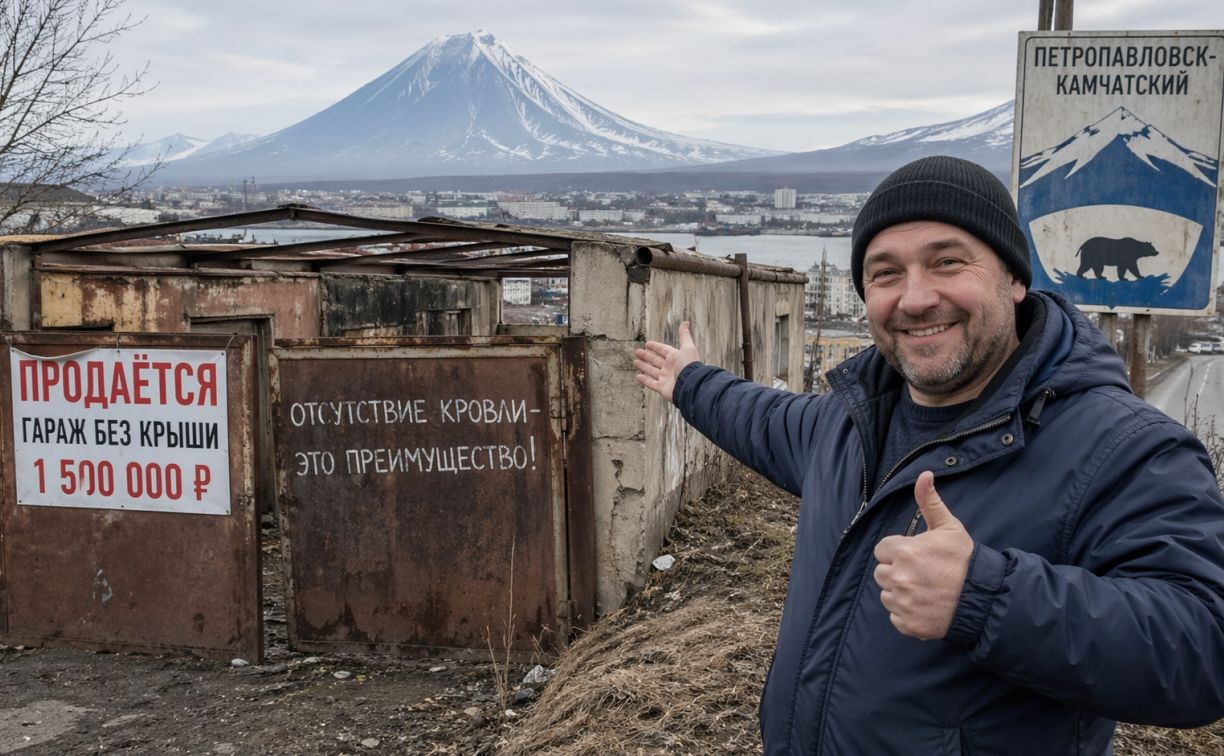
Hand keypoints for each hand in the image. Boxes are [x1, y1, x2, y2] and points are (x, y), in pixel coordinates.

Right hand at [634, 321, 700, 401]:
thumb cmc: (689, 366)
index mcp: (675, 357)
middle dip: (646, 356)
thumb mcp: (687, 348)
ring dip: (643, 366)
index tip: (647, 344)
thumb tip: (686, 322)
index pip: (663, 350)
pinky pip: (651, 383)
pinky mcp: (662, 388)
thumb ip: (684, 336)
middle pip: (655, 360)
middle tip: (637, 352)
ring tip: (635, 362)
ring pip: (652, 371)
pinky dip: (644, 380)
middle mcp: (670, 367)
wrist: (691, 385)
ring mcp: (666, 378)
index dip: (655, 347)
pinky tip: (637, 376)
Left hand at [873, 471, 973, 639]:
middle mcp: (899, 577)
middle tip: (923, 573)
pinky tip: (926, 606)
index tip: (916, 555)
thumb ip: (930, 501)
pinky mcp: (908, 624)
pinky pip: (895, 617)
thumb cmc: (965, 560)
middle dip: (897, 572)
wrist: (985, 597)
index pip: (882, 550)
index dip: (898, 551)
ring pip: (887, 595)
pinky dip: (907, 614)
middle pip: (881, 573)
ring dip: (901, 593)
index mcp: (904, 552)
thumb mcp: (949, 527)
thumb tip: (924, 475)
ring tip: (926, 589)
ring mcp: (903, 603)